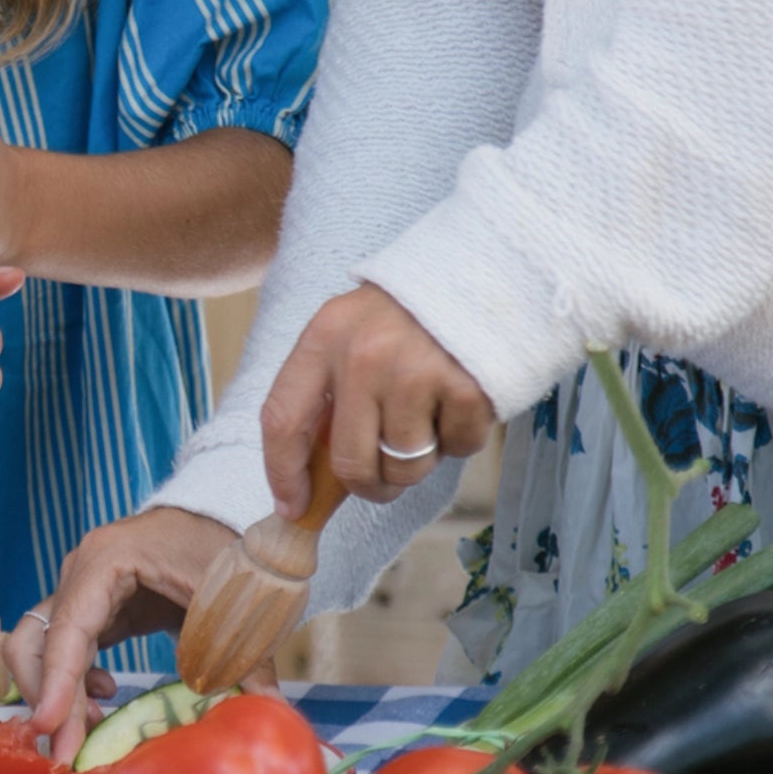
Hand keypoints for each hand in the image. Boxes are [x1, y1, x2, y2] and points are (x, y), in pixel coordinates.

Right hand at [5, 507, 242, 762]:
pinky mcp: (89, 608)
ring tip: (93, 722)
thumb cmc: (220, 547)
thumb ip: (247, 654)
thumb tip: (268, 710)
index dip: (57, 682)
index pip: (68, 629)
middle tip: (69, 749)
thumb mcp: (234, 598)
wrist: (215, 516)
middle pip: (35, 641)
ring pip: (38, 648)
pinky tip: (106, 692)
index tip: (51, 729)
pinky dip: (71, 681)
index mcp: (107, 561)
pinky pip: (61, 650)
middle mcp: (79, 573)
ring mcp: (78, 589)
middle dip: (46, 697)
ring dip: (55, 692)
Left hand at [260, 284, 494, 510]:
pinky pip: (458, 449)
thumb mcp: (353, 332)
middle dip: (367, 487)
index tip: (293, 506)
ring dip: (418, 462)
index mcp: (324, 337)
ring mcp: (416, 372)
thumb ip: (330, 392)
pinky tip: (461, 400)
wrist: (490, 267)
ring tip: (429, 419)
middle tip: (382, 482)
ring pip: (405, 466)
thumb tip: (314, 478)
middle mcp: (363, 356)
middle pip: (349, 462)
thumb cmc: (411, 313)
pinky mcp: (466, 387)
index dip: (282, 473)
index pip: (282, 420)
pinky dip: (462, 438)